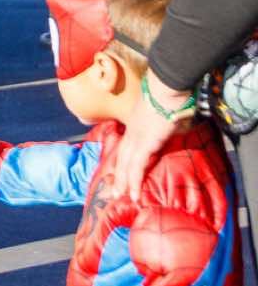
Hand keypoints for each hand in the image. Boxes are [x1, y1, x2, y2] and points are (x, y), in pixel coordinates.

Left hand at [109, 71, 190, 199]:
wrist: (167, 88)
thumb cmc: (169, 96)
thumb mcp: (163, 112)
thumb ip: (164, 123)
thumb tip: (172, 127)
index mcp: (134, 124)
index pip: (125, 146)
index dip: (122, 160)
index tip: (119, 172)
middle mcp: (131, 132)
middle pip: (121, 157)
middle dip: (118, 175)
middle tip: (113, 192)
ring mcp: (136, 138)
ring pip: (125, 164)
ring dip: (124, 182)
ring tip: (122, 197)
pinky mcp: (145, 144)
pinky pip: (137, 166)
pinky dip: (134, 181)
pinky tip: (133, 193)